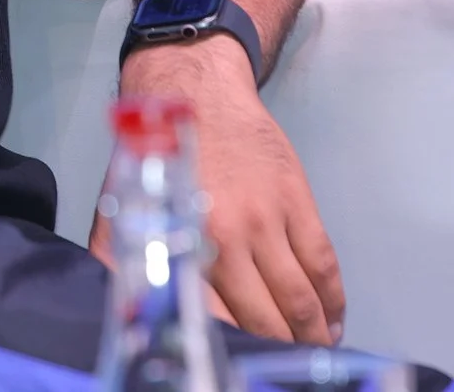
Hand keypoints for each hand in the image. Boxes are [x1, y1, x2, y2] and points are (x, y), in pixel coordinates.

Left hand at [103, 35, 343, 345]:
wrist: (196, 90)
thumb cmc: (158, 154)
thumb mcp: (126, 208)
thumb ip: (120, 260)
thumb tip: (120, 310)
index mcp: (182, 243)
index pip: (210, 319)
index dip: (223, 347)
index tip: (228, 360)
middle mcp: (227, 238)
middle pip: (263, 319)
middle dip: (274, 349)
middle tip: (276, 363)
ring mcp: (268, 221)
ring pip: (300, 300)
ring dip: (311, 336)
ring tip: (311, 353)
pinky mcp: (298, 202)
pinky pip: (324, 265)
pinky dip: (333, 301)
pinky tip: (331, 322)